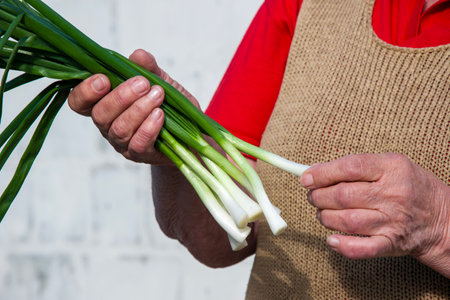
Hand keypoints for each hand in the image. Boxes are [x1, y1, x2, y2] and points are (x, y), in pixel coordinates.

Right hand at [68, 49, 199, 163]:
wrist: (191, 133)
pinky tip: (160, 115)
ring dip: (138, 109)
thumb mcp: (160, 81)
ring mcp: (122, 143)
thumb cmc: (170, 105)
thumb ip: (148, 68)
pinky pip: (138, 144)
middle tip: (143, 83)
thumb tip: (138, 55)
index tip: (104, 78)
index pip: (79, 102)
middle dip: (121, 97)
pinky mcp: (140, 155)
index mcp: (105, 104)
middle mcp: (108, 126)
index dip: (85, 91)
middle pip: (100, 115)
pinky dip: (148, 128)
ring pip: (119, 129)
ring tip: (157, 95)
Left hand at [301, 153, 449, 276]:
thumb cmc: (411, 187)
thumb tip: (317, 171)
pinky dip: (342, 246)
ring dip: (324, 217)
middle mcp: (392, 195)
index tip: (306, 178)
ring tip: (321, 212)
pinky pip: (362, 248)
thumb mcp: (391, 164)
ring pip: (346, 220)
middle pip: (343, 195)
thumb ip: (357, 165)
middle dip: (318, 196)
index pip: (350, 167)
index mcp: (392, 169)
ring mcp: (392, 221)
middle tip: (312, 196)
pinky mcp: (390, 243)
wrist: (443, 219)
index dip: (322, 173)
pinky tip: (331, 239)